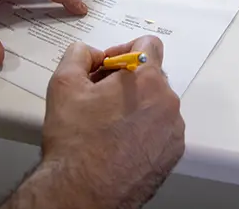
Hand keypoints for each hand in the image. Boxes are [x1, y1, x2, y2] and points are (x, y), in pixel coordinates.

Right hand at [37, 37, 184, 208]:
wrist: (82, 193)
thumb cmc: (75, 140)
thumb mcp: (64, 84)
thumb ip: (79, 54)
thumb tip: (90, 52)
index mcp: (147, 80)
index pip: (148, 45)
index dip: (124, 49)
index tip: (107, 65)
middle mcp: (168, 103)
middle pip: (151, 77)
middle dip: (126, 81)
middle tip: (98, 96)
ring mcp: (173, 131)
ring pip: (156, 104)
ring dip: (136, 106)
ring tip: (107, 124)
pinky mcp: (172, 155)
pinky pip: (160, 130)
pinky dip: (143, 130)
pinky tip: (118, 143)